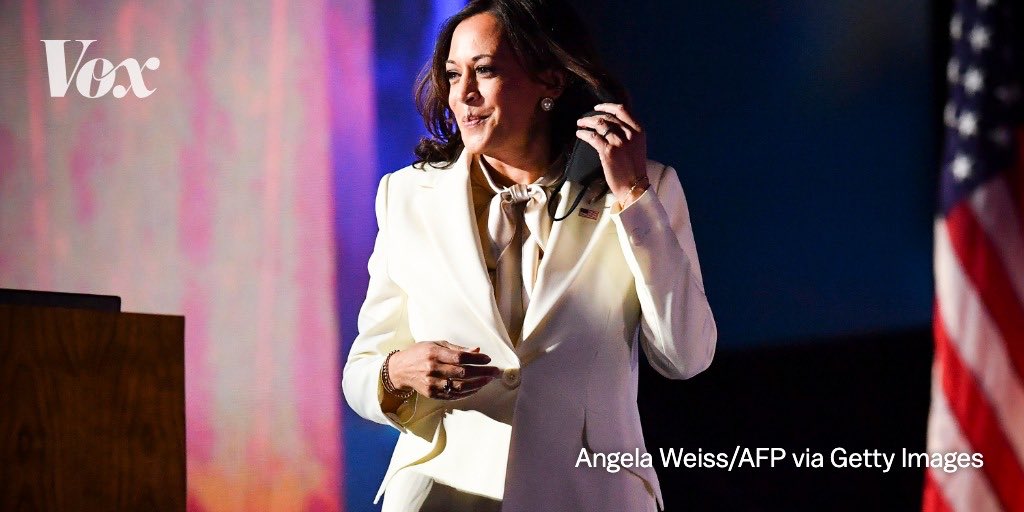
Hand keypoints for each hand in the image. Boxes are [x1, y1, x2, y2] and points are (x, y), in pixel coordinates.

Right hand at [386, 341, 500, 399]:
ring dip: (477, 384)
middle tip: (495, 372)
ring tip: (488, 381)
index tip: (488, 359)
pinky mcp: (431, 393)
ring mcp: (432, 383)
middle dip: (482, 372)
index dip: (476, 359)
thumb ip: (456, 348)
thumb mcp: (436, 344)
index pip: (460, 357)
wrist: (399, 370)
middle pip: (463, 373)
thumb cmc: (419, 353)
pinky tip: (476, 388)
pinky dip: (467, 392)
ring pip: (459, 386)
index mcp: (434, 353)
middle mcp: (433, 368)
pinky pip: (453, 395)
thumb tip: (477, 350)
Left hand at [575, 103, 648, 201]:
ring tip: (580, 124)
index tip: (597, 107)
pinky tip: (580, 134)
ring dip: (587, 122)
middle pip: (608, 117)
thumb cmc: (634, 169)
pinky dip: (584, 134)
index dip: (607, 106)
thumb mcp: (637, 146)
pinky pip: (592, 137)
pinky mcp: (608, 151)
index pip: (622, 110)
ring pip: (599, 124)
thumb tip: (612, 123)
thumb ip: (628, 133)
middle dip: (594, 116)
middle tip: (584, 119)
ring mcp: (619, 142)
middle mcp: (630, 134)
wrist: (634, 186)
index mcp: (639, 131)